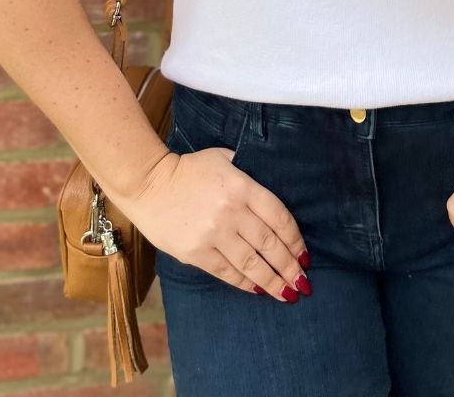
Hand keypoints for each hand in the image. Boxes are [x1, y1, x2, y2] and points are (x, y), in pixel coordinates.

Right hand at [106, 147, 310, 301]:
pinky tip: (258, 290)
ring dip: (272, 281)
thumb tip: (274, 185)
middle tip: (303, 283)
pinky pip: (226, 272)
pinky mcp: (195, 252)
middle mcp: (232, 212)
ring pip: (251, 263)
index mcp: (243, 187)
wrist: (148, 184)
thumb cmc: (190, 169)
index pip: (279, 217)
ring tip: (287, 294)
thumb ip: (249, 173)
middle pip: (269, 244)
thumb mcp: (224, 157)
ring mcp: (213, 234)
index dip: (295, 240)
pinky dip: (244, 283)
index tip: (305, 256)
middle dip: (289, 267)